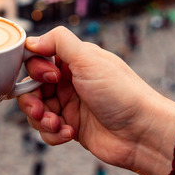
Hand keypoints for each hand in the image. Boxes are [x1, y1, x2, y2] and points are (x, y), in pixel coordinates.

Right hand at [18, 26, 174, 174]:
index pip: (37, 59)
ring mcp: (70, 106)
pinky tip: (69, 133)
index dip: (35, 69)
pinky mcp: (72, 128)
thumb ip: (58, 41)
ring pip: (36, 110)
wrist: (143, 133)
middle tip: (40, 110)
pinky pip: (47, 131)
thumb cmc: (121, 93)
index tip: (49, 78)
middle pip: (31, 87)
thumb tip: (31, 41)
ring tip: (57, 124)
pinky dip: (53, 134)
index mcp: (73, 61)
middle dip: (31, 100)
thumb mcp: (89, 58)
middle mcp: (69, 82)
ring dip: (41, 119)